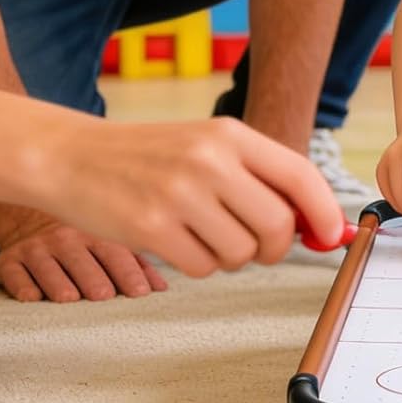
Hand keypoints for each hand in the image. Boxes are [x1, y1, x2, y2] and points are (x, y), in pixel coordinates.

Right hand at [0, 116, 346, 301]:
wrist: (72, 156)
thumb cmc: (150, 156)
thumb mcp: (207, 146)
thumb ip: (259, 178)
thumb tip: (315, 225)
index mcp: (230, 134)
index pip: (300, 176)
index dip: (324, 212)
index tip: (329, 235)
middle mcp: (210, 160)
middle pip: (277, 225)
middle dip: (275, 246)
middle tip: (254, 244)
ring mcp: (180, 193)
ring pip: (242, 252)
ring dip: (231, 257)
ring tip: (204, 234)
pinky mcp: (151, 227)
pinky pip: (204, 268)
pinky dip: (198, 265)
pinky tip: (177, 241)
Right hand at [0, 202, 167, 303]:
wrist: (34, 218)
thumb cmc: (84, 240)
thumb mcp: (111, 243)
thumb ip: (137, 265)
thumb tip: (163, 290)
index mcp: (98, 234)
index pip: (116, 254)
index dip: (128, 274)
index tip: (140, 293)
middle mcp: (66, 239)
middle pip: (82, 262)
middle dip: (93, 279)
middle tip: (104, 296)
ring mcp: (37, 248)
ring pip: (48, 267)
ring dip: (59, 283)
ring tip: (69, 298)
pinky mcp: (10, 260)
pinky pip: (14, 272)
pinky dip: (22, 284)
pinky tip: (31, 297)